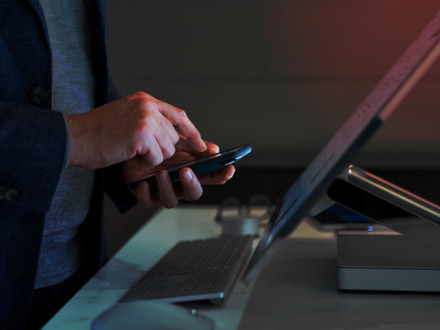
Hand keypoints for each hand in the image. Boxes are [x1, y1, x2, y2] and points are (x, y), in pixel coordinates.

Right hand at [65, 92, 206, 168]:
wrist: (74, 138)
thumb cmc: (98, 133)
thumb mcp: (128, 117)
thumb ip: (151, 122)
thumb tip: (176, 137)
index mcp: (145, 100)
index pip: (179, 115)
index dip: (192, 132)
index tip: (201, 145)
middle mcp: (147, 106)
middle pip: (173, 136)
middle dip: (162, 150)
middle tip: (139, 150)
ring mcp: (145, 118)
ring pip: (167, 149)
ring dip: (151, 157)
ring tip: (132, 151)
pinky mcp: (141, 133)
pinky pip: (157, 157)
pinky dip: (145, 163)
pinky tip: (130, 155)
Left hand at [123, 139, 234, 207]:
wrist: (133, 146)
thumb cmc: (157, 145)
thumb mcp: (178, 140)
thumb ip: (196, 144)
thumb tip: (214, 150)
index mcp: (192, 172)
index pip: (213, 177)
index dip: (223, 175)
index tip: (229, 168)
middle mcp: (180, 185)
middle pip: (194, 193)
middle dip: (192, 184)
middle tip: (186, 171)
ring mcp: (164, 192)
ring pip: (171, 201)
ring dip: (167, 188)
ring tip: (162, 173)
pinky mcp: (146, 195)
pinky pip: (147, 202)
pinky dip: (146, 194)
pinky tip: (144, 183)